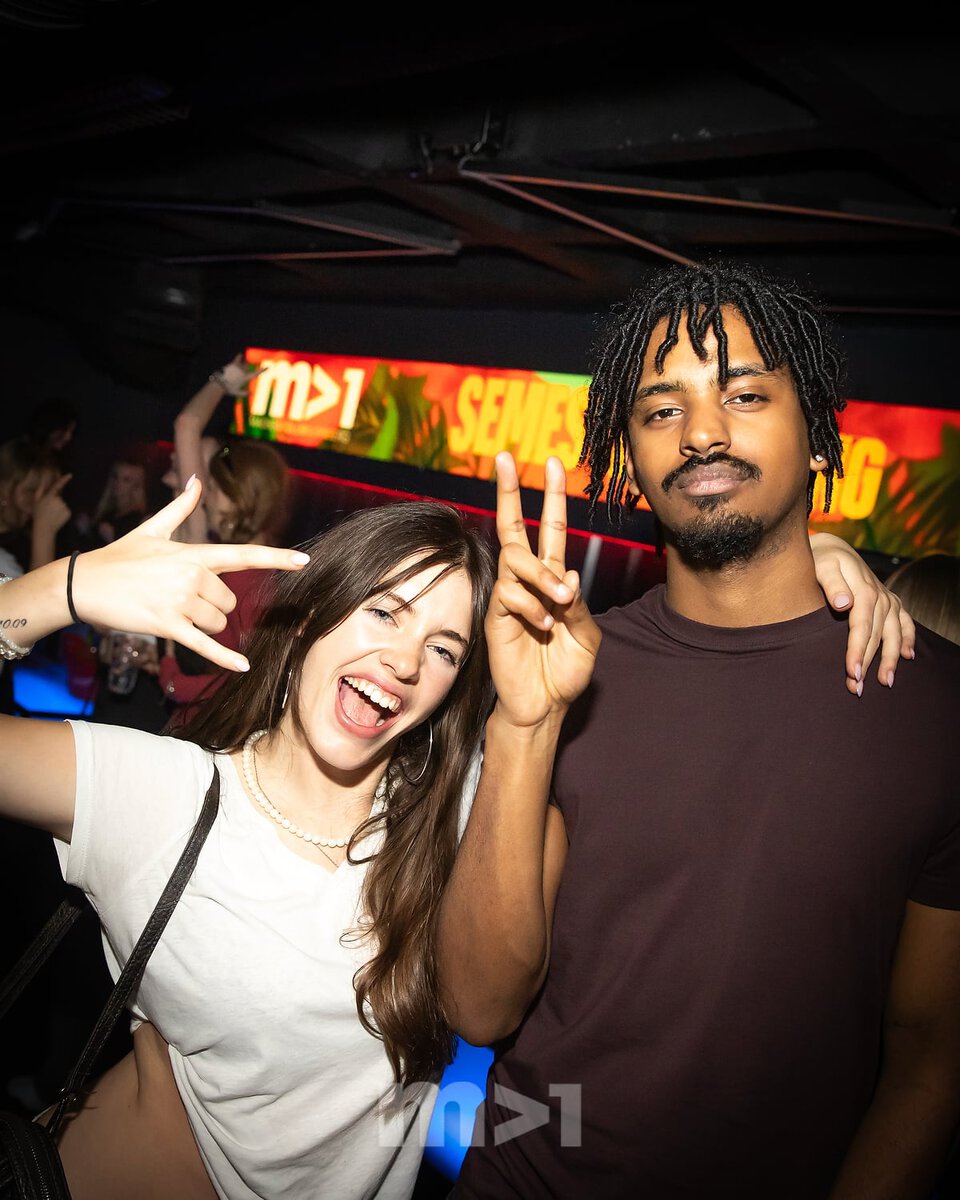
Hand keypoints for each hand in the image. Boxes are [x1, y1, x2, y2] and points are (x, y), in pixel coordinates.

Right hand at [32, 472, 71, 536]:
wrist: (44, 528)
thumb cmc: (38, 514)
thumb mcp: (36, 501)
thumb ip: (40, 489)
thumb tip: (43, 479)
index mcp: (50, 497)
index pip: (57, 486)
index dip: (64, 480)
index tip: (70, 475)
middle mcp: (59, 500)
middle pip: (60, 497)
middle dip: (56, 501)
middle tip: (49, 509)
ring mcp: (65, 507)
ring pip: (63, 504)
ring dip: (59, 507)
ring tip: (53, 514)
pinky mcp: (68, 513)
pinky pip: (67, 510)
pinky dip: (63, 512)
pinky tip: (57, 517)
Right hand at [68, 477, 309, 672]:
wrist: (83, 583)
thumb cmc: (119, 557)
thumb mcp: (151, 529)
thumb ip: (180, 508)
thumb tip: (195, 481)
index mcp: (193, 553)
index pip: (242, 554)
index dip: (275, 558)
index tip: (303, 561)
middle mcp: (192, 576)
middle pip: (229, 602)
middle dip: (212, 606)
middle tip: (178, 598)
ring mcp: (180, 601)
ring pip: (218, 623)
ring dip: (202, 624)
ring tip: (170, 611)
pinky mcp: (167, 625)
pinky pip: (204, 644)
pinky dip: (224, 658)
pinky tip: (243, 666)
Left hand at [215, 353, 264, 396]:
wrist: (220, 383)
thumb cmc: (228, 389)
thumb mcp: (237, 393)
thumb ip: (244, 393)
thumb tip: (251, 393)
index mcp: (245, 378)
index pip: (256, 373)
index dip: (262, 370)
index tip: (267, 367)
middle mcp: (242, 371)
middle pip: (247, 368)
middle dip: (244, 371)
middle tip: (237, 377)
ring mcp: (238, 367)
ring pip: (242, 364)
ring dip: (241, 367)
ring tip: (235, 373)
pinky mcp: (232, 364)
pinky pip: (237, 359)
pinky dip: (239, 357)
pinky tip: (240, 355)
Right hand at [485, 452, 600, 728]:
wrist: (544, 706)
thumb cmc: (564, 672)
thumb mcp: (587, 635)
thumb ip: (579, 604)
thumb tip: (567, 572)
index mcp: (552, 580)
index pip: (548, 529)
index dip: (551, 497)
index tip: (552, 464)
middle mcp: (526, 582)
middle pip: (513, 527)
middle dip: (509, 491)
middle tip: (506, 458)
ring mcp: (508, 597)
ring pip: (516, 559)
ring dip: (543, 576)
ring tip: (559, 604)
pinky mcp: (495, 616)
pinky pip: (509, 593)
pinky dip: (532, 607)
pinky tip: (543, 627)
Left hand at [810, 532, 915, 694]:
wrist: (832, 547)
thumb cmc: (822, 559)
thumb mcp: (823, 566)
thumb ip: (832, 584)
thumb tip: (844, 604)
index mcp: (864, 591)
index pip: (862, 628)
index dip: (858, 651)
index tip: (852, 673)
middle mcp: (881, 597)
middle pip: (877, 636)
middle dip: (870, 664)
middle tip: (857, 688)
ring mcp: (888, 599)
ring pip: (894, 634)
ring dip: (890, 659)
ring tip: (885, 682)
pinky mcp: (890, 601)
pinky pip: (905, 621)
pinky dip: (908, 638)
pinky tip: (907, 657)